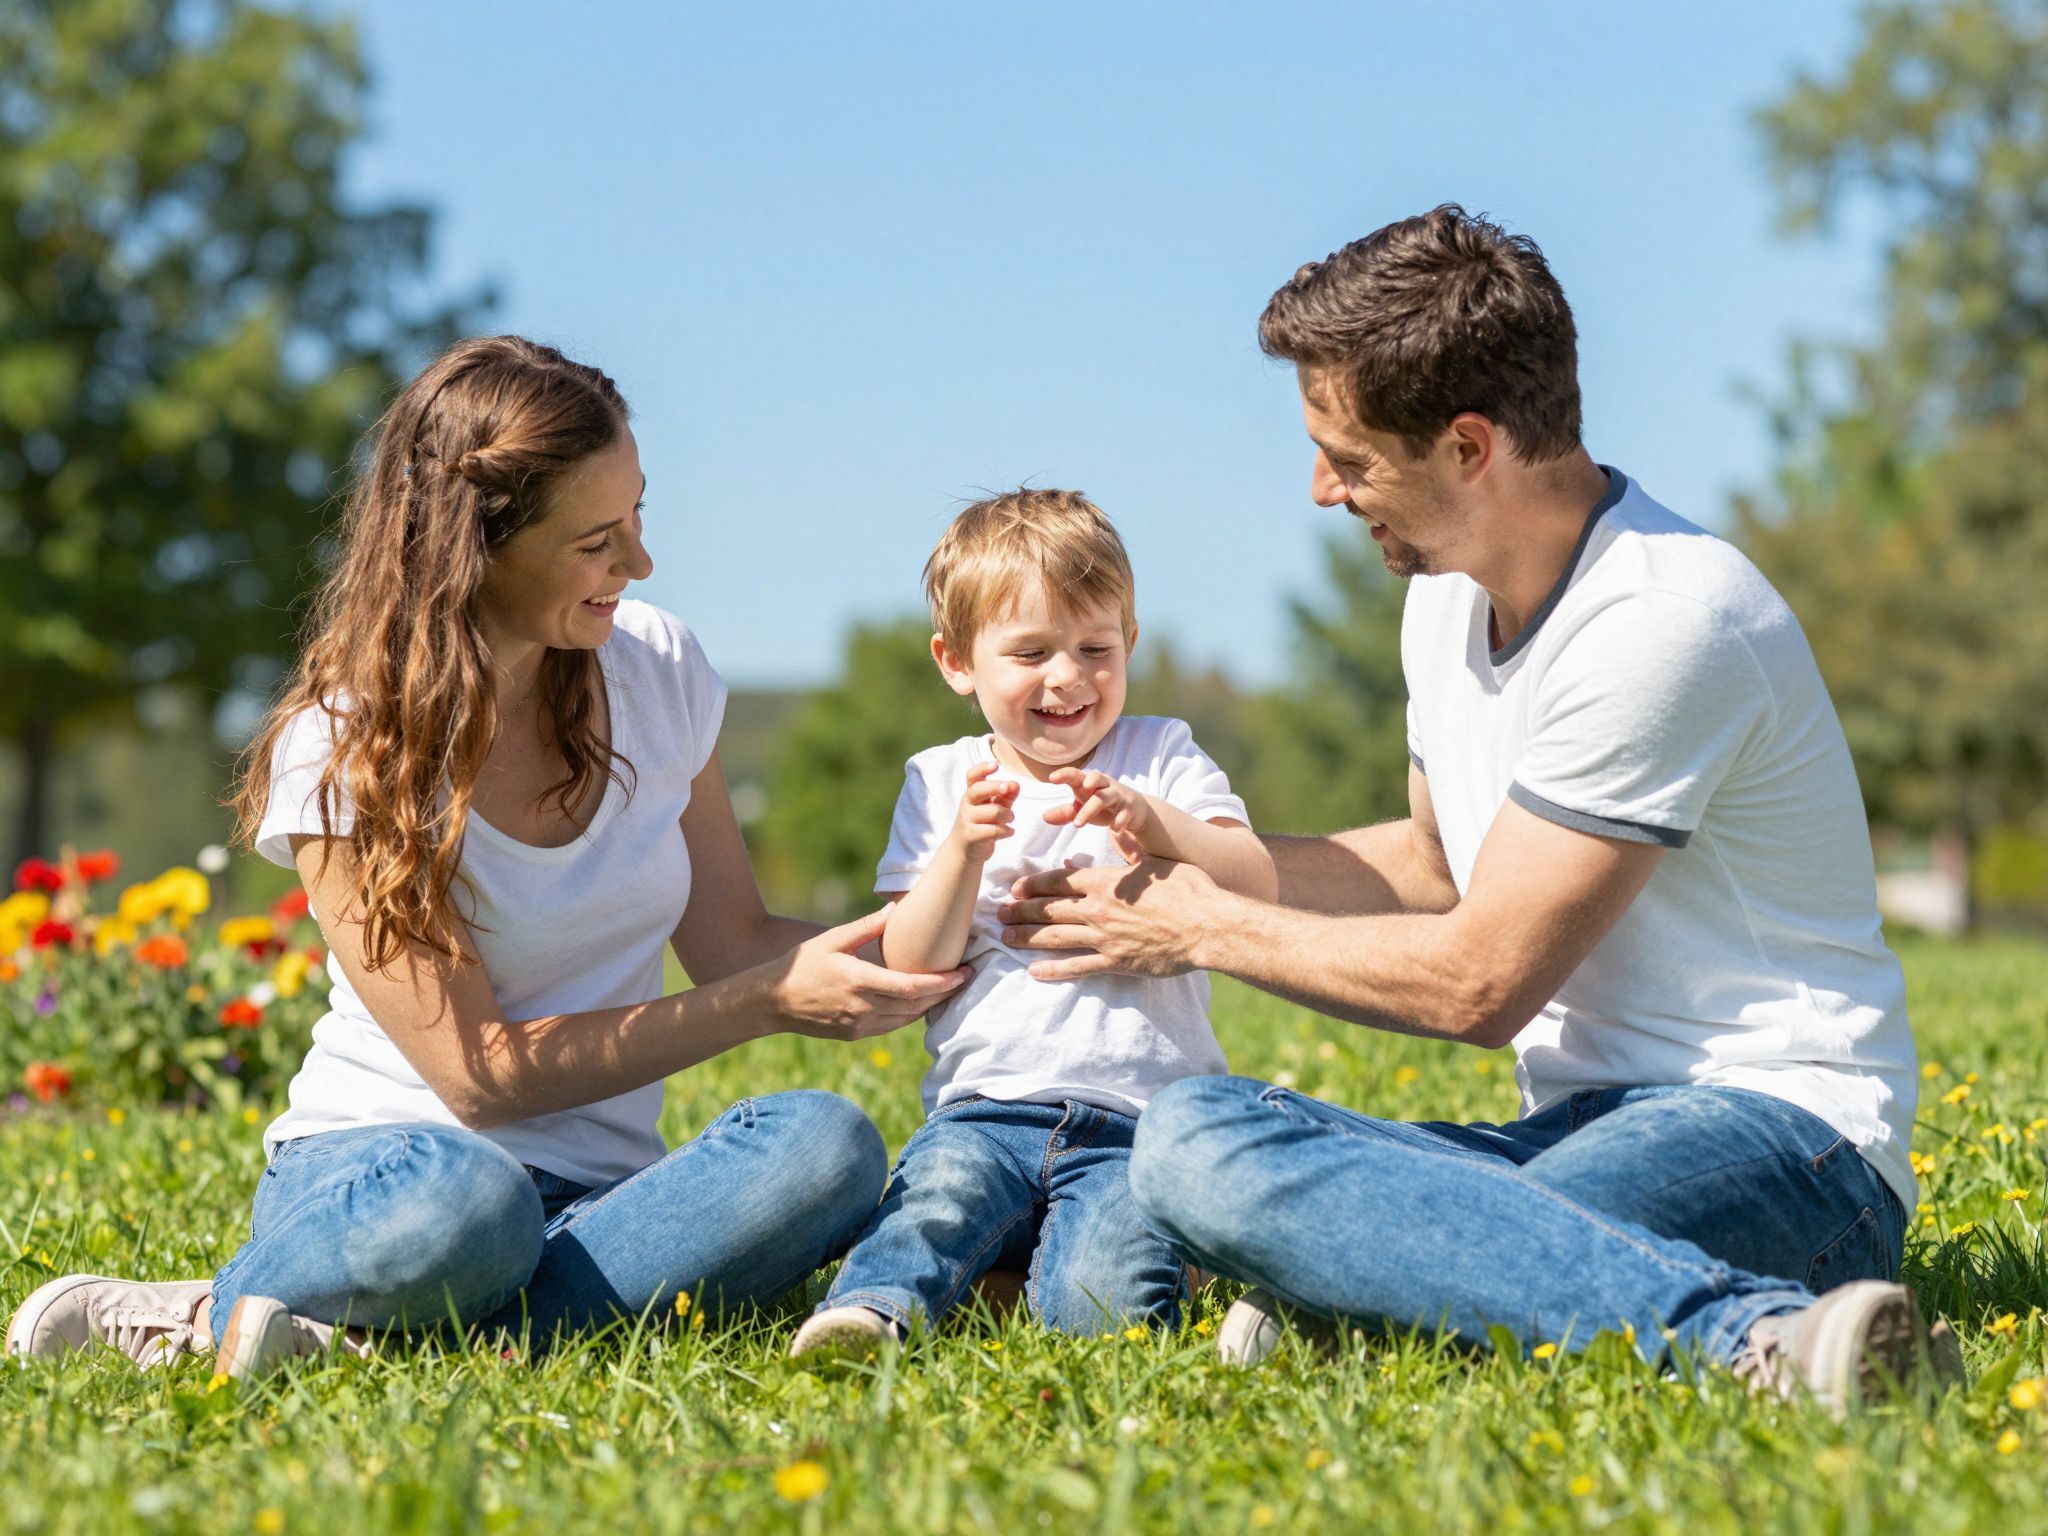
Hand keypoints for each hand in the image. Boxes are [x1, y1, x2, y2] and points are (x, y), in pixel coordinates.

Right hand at [768, 908, 968, 1039]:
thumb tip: (895, 908)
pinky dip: (910, 1013)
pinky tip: (919, 1000)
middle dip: (945, 993)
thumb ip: (866, 927)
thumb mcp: (832, 939)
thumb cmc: (802, 964)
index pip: (912, 986)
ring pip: (907, 1019)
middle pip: (917, 1005)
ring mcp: (860, 1025)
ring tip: (948, 987)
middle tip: (966, 977)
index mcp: (859, 981)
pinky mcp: (856, 1035)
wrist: (773, 1002)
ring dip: (930, 1005)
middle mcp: (863, 1008)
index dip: (942, 982)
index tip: (963, 973)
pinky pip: (892, 1026)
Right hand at [950, 760, 1018, 864]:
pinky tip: (1008, 832)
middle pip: (978, 789)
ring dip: (1008, 815)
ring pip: (993, 811)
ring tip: (1010, 819)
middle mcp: (968, 804)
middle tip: (1007, 787)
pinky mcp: (972, 836)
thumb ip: (1005, 795)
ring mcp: (967, 820)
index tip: (995, 765)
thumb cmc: (981, 824)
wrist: (963, 850)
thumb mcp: (993, 807)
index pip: (972, 776)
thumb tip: (1016, 783)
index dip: (982, 768)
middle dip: (995, 786)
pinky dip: (1006, 831)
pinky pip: (994, 830)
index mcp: (972, 794)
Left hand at [997, 857, 1222, 980]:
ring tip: (1006, 936)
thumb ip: (1130, 849)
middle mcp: (1098, 908)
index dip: (1033, 884)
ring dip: (1027, 937)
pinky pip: (1077, 968)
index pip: (1059, 880)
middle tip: (999, 912)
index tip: (1015, 887)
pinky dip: (1054, 970)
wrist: (1208, 926)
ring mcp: (1104, 937)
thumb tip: (1117, 829)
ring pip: (1055, 937)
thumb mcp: (1156, 862)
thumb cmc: (1188, 890)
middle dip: (1020, 910)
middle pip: (1049, 908)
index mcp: (1105, 881)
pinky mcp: (1115, 962)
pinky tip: (1034, 972)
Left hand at [1044, 768, 1150, 860]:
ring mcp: (1118, 796)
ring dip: (1090, 809)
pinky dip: (1119, 821)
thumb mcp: (1082, 808)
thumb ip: (1065, 812)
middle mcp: (1105, 785)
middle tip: (1072, 798)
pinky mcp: (1130, 809)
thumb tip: (1044, 817)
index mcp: (1090, 783)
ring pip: (1105, 797)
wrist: (1135, 810)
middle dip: (1085, 786)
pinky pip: (1125, 814)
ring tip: (1077, 824)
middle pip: (1095, 779)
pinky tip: (1114, 829)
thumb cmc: (1102, 806)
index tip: (1051, 778)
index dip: (1065, 774)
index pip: (1077, 774)